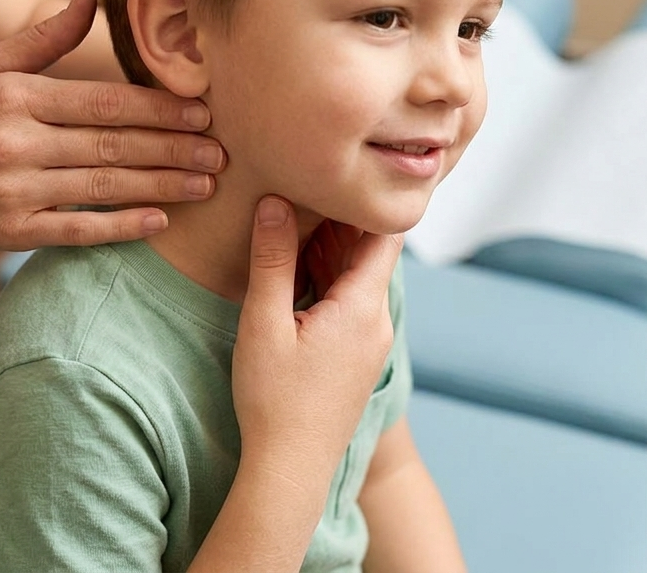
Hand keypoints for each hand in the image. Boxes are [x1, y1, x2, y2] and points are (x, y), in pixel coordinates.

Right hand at [0, 0, 226, 251]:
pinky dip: (122, 227)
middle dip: (173, 147)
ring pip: (104, 187)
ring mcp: (15, 192)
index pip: (102, 101)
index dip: (157, 106)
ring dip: (162, 185)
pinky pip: (79, 229)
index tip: (202, 109)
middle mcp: (14, 144)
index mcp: (13, 98)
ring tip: (206, 183)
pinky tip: (160, 220)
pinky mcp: (15, 232)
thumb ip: (43, 38)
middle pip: (112, 145)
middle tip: (222, 149)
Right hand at [233, 197, 403, 486]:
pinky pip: (350, 302)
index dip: (359, 200)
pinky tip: (294, 273)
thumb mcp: (264, 323)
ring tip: (291, 223)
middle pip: (370, 252)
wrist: (290, 470)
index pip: (382, 233)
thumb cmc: (274, 400)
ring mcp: (370, 342)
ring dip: (329, 251)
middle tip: (299, 190)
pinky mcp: (356, 357)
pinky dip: (327, 279)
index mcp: (364, 307)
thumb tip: (275, 203)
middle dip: (337, 220)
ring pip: (358, 277)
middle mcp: (378, 321)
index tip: (328, 176)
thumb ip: (273, 260)